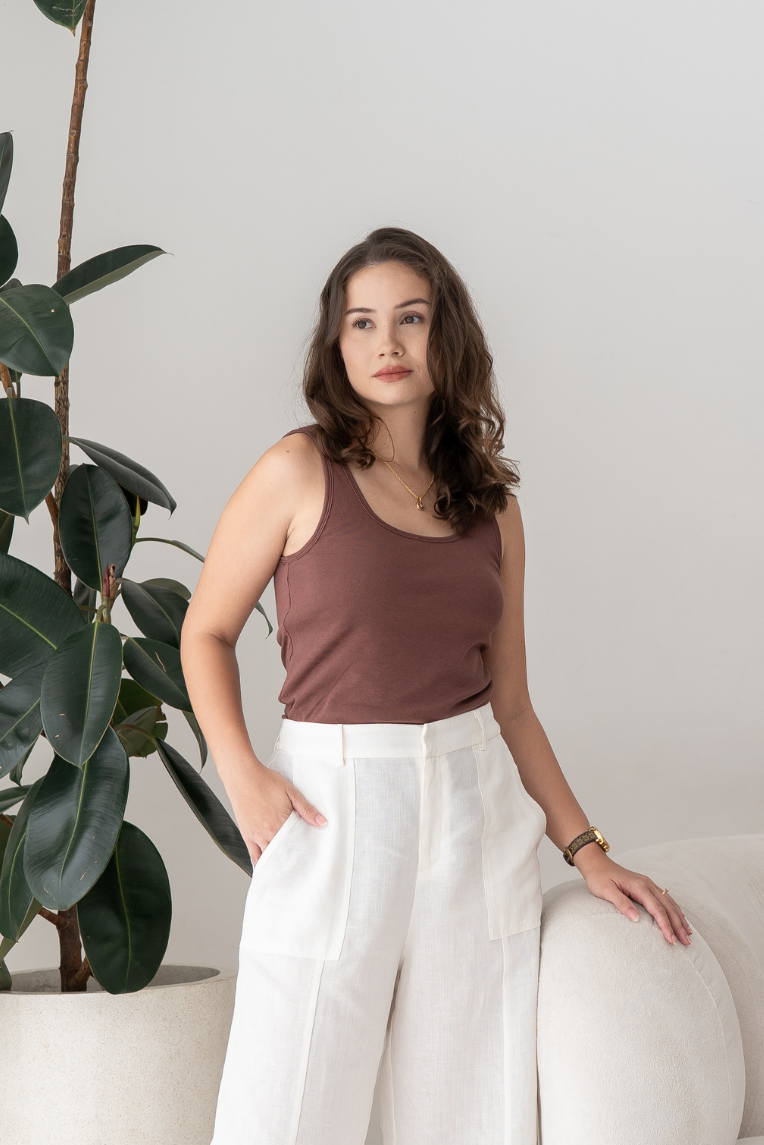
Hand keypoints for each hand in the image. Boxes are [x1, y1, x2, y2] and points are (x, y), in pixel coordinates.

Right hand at [227, 762, 326, 865]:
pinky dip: (261, 864)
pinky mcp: (247, 835)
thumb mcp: (291, 792)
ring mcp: (256, 835)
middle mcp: (268, 832)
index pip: (297, 843)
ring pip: (270, 856)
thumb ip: (306, 809)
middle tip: (302, 868)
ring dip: (279, 864)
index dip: (305, 851)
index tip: (312, 859)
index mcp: (281, 823)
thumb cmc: (266, 781)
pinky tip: (267, 870)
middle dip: (293, 860)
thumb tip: (322, 822)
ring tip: (288, 872)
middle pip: (284, 853)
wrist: (243, 776)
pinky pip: (253, 855)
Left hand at [575, 848, 692, 945]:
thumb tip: (635, 919)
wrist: (596, 863)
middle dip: (678, 925)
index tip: (671, 940)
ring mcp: (648, 884)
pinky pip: (665, 899)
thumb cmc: (599, 877)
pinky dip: (675, 910)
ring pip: (670, 903)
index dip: (666, 926)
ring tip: (688, 934)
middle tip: (686, 943)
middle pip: (668, 907)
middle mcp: (647, 884)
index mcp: (639, 886)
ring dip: (680, 918)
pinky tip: (680, 918)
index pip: (657, 909)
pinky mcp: (646, 886)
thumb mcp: (605, 891)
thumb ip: (621, 903)